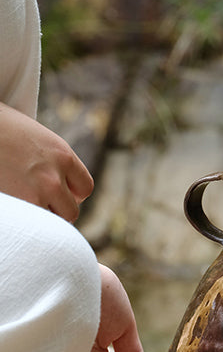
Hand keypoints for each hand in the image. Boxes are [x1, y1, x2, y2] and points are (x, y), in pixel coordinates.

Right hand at [0, 102, 93, 220]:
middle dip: (58, 210)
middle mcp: (55, 177)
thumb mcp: (38, 137)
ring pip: (51, 222)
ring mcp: (37, 193)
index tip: (61, 194)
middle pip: (71, 211)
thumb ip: (53, 158)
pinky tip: (18, 210)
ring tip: (28, 206)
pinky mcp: (19, 205)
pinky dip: (26, 221)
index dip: (73, 194)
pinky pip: (32, 225)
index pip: (85, 188)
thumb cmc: (3, 127)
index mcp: (63, 156)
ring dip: (41, 217)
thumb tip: (59, 175)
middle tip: (42, 205)